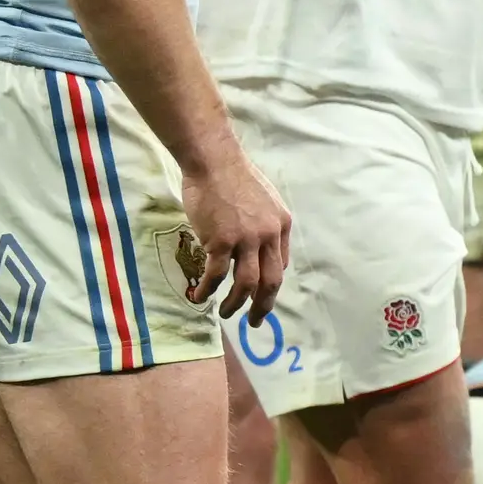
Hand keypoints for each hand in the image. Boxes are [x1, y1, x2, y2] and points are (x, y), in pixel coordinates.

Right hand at [177, 149, 291, 322]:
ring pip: (246, 284)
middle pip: (272, 281)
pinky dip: (209, 289)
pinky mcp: (222, 241)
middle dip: (263, 305)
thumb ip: (264, 225)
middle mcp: (269, 235)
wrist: (214, 162)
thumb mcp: (264, 201)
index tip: (261, 296)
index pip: (280, 264)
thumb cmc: (233, 178)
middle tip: (255, 321)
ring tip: (227, 314)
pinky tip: (200, 296)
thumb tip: (259, 248)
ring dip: (236, 304)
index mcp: (281, 226)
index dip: (270, 284)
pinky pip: (217, 275)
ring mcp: (247, 239)